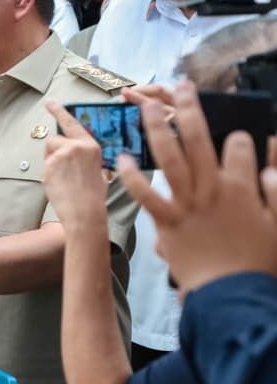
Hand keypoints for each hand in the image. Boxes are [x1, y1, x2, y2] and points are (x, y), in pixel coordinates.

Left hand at [42, 101, 111, 227]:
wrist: (85, 211)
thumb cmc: (92, 196)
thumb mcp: (97, 170)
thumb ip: (84, 157)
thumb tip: (72, 155)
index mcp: (92, 146)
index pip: (73, 124)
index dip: (60, 112)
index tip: (50, 102)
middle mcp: (79, 145)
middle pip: (55, 139)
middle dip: (53, 151)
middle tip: (58, 166)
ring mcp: (65, 152)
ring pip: (48, 151)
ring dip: (51, 161)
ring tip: (62, 178)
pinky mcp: (53, 161)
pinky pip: (45, 163)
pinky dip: (48, 172)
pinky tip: (58, 183)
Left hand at [117, 82, 276, 291]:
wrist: (232, 296)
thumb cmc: (258, 262)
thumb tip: (271, 161)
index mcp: (242, 188)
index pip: (239, 147)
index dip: (239, 138)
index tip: (237, 136)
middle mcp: (211, 191)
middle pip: (199, 141)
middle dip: (189, 110)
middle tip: (181, 87)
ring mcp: (187, 206)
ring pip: (170, 161)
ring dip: (156, 131)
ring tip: (143, 107)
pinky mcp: (167, 224)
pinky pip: (147, 197)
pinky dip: (133, 178)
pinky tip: (122, 159)